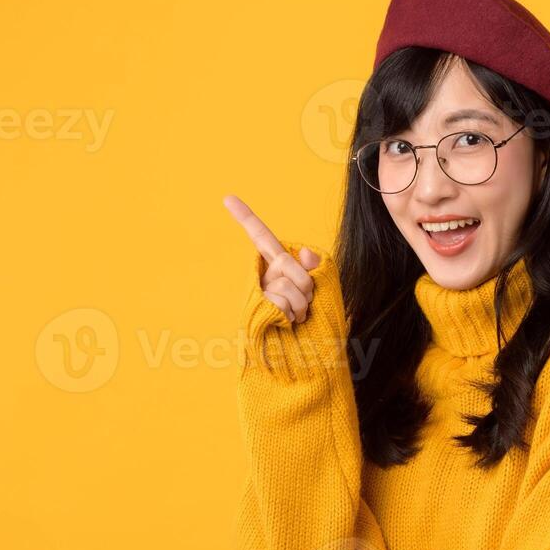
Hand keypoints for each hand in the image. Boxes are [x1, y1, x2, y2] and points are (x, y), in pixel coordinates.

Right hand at [223, 194, 321, 323]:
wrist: (305, 352)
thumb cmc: (313, 320)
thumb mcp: (321, 289)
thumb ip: (314, 268)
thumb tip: (306, 252)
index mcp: (276, 267)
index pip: (260, 237)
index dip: (245, 217)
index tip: (228, 197)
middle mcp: (263, 277)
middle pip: (286, 262)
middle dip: (305, 283)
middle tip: (305, 303)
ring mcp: (258, 293)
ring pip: (288, 285)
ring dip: (302, 304)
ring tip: (297, 317)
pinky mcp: (258, 309)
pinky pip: (282, 302)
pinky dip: (292, 315)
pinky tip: (287, 324)